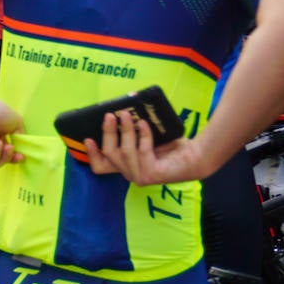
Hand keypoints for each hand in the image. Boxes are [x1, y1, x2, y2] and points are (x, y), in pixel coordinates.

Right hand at [84, 109, 200, 185]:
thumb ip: (131, 131)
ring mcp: (141, 177)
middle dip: (108, 133)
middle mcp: (131, 175)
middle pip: (110, 154)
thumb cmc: (170, 146)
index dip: (92, 154)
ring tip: (127, 114)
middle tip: (110, 115)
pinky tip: (145, 124)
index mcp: (126, 167)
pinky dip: (143, 135)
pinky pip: (142, 151)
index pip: (101, 167)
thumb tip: (123, 106)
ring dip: (125, 130)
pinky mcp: (153, 175)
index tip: (87, 138)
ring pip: (124, 152)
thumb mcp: (145, 138)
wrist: (196, 156)